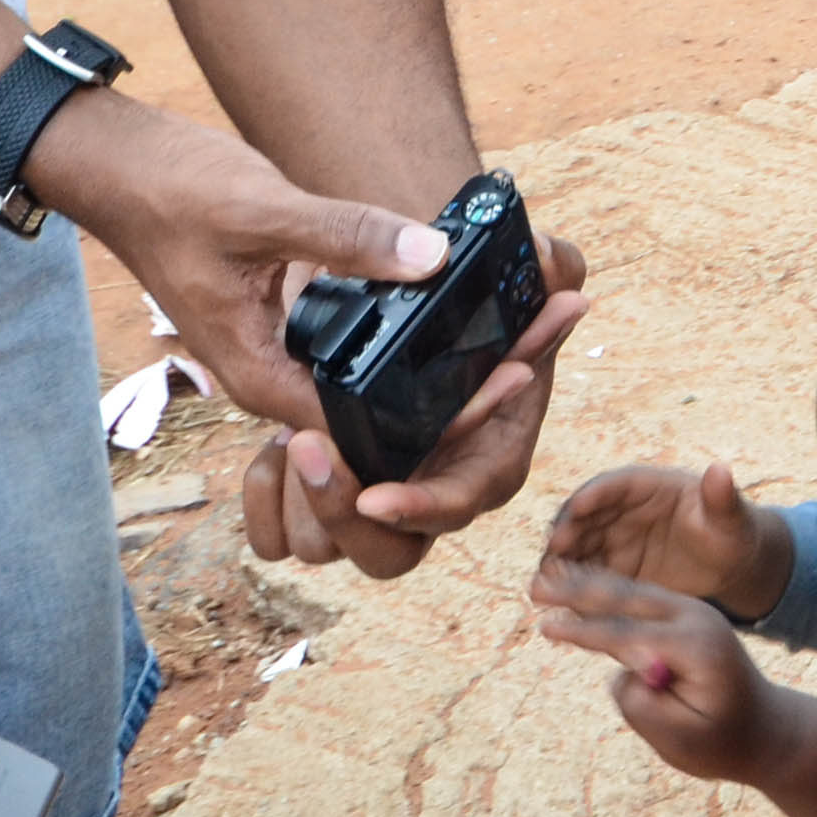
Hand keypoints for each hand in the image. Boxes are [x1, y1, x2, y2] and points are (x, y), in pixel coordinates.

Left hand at [235, 228, 588, 578]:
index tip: (375, 495)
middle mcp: (427, 491)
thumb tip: (546, 261)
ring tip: (288, 432)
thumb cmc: (461, 302)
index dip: (422, 508)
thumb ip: (550, 264)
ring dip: (301, 496)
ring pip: (325, 548)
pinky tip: (272, 447)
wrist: (386, 306)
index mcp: (485, 457)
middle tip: (306, 442)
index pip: (462, 504)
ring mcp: (371, 500)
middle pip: (390, 555)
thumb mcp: (515, 270)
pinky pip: (276, 538)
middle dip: (342, 513)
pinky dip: (266, 500)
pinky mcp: (318, 499)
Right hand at [528, 555, 785, 786]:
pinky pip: (639, 597)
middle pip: (626, 597)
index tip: (544, 626)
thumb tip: (619, 674)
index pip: (627, 635)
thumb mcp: (683, 740)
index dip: (582, 632)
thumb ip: (647, 708)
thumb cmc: (722, 743)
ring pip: (631, 591)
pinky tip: (579, 587)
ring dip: (588, 583)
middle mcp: (695, 617)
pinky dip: (607, 590)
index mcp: (695, 646)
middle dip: (578, 590)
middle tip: (535, 585)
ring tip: (547, 578)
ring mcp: (691, 611)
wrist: (765, 728)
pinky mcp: (684, 614)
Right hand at [546, 457, 795, 620]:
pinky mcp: (612, 569)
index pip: (616, 484)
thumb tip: (720, 470)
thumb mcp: (730, 518)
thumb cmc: (731, 532)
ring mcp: (613, 539)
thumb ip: (722, 498)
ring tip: (545, 583)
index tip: (579, 507)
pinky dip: (570, 587)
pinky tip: (558, 604)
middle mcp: (622, 510)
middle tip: (554, 550)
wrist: (728, 566)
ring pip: (578, 547)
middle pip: (586, 516)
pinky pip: (585, 576)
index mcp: (648, 486)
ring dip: (560, 562)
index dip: (596, 494)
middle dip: (567, 530)